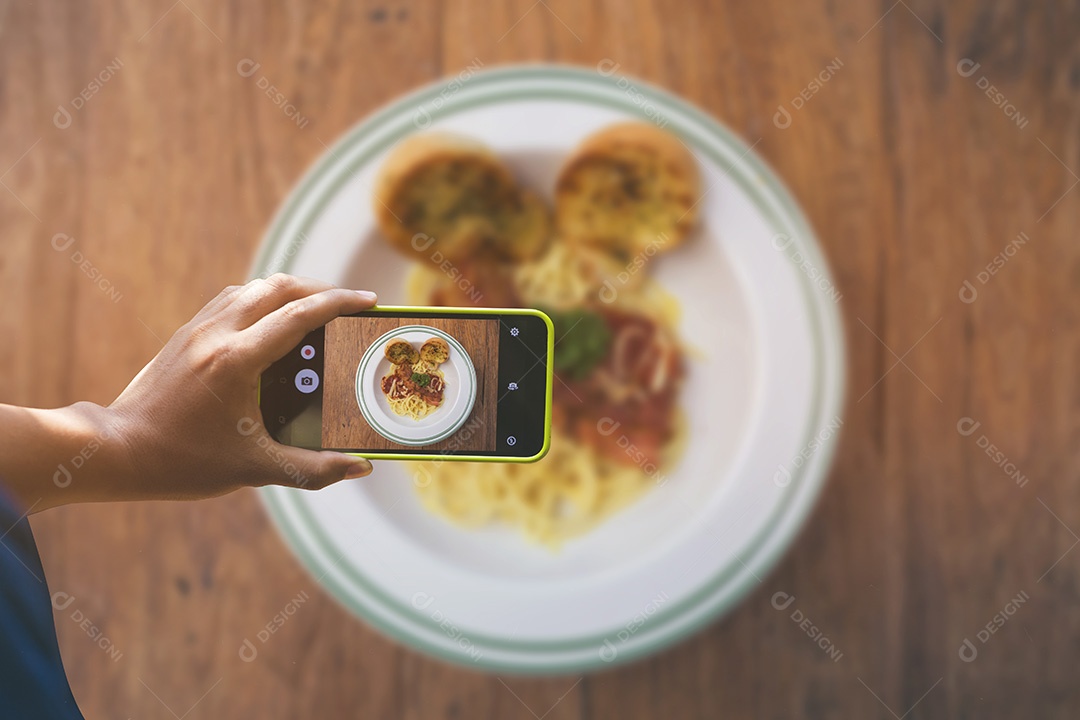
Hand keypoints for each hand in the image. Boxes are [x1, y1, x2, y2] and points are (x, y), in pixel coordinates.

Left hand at [0, 275, 377, 510]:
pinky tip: (272, 325)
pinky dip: (261, 301)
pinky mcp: (185, 334)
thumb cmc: (182, 462)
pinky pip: (232, 300)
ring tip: (314, 312)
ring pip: (253, 288)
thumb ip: (314, 469)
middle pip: (278, 287)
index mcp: (237, 360)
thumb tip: (360, 468)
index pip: (299, 314)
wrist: (117, 451)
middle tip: (346, 307)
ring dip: (288, 292)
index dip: (339, 303)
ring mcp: (197, 329)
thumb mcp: (255, 469)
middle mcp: (217, 334)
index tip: (367, 302)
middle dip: (319, 290)